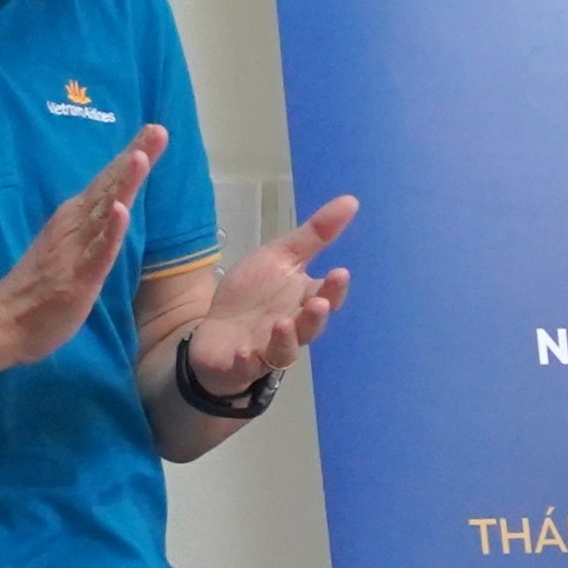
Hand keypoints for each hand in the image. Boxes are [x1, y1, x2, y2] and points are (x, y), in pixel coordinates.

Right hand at [0, 130, 161, 366]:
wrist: (5, 321)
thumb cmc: (41, 285)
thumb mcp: (71, 245)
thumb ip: (90, 224)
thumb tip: (111, 201)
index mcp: (76, 217)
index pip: (109, 181)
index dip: (132, 155)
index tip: (155, 129)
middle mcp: (75, 225)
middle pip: (109, 185)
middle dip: (135, 156)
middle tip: (158, 129)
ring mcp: (76, 249)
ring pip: (104, 211)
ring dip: (123, 184)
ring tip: (140, 156)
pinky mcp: (77, 277)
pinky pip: (97, 251)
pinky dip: (110, 230)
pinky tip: (121, 211)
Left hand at [173, 192, 356, 411]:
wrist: (217, 332)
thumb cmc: (254, 296)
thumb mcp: (280, 257)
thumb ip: (315, 235)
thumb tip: (351, 200)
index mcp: (302, 300)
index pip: (325, 296)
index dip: (333, 289)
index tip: (339, 272)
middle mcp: (291, 328)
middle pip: (309, 326)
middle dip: (315, 316)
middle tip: (319, 302)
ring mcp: (266, 348)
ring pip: (284, 350)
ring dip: (286, 339)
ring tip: (283, 323)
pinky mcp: (240, 364)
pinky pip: (246, 366)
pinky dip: (246, 361)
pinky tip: (244, 352)